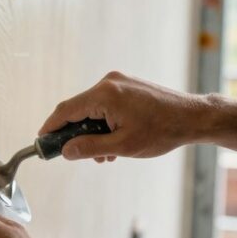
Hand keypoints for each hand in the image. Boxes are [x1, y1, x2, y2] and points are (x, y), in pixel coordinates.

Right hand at [39, 71, 207, 162]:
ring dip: (93, 131)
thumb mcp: (122, 146)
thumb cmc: (161, 131)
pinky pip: (106, 104)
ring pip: (93, 108)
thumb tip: (65, 151)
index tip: (42, 141)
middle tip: (78, 155)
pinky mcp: (128, 86)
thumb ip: (89, 148)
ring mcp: (120, 82)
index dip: (51, 127)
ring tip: (105, 154)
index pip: (66, 110)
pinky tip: (115, 140)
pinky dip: (104, 122)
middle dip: (76, 134)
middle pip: (78, 109)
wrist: (194, 117)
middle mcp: (109, 83)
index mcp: (105, 94)